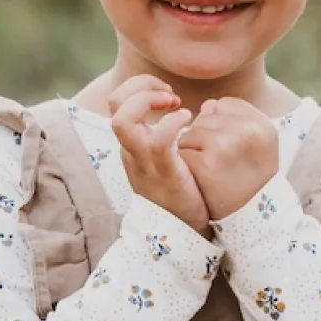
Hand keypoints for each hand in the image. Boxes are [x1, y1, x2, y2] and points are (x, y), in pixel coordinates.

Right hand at [108, 76, 210, 236]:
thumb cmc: (183, 192)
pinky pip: (157, 142)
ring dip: (149, 101)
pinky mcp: (164, 174)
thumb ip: (178, 137)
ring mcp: (144, 163)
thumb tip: (205, 108)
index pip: (119, 101)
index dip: (142, 86)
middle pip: (116, 103)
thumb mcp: (172, 160)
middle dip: (142, 86)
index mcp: (133, 144)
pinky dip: (172, 124)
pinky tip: (188, 121)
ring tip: (177, 104)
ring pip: (124, 119)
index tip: (169, 93)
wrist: (183, 233)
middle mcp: (132, 150)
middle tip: (170, 94)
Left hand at [176, 98, 279, 221]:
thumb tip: (205, 107)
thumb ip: (235, 118)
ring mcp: (225, 146)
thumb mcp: (257, 145)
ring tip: (211, 172)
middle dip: (205, 138)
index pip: (223, 105)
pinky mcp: (206, 164)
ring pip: (189, 133)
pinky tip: (199, 180)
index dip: (221, 126)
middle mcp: (247, 131)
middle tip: (222, 163)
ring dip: (192, 151)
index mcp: (262, 125)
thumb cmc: (250, 179)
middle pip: (204, 118)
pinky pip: (181, 152)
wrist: (249, 221)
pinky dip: (184, 166)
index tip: (233, 148)